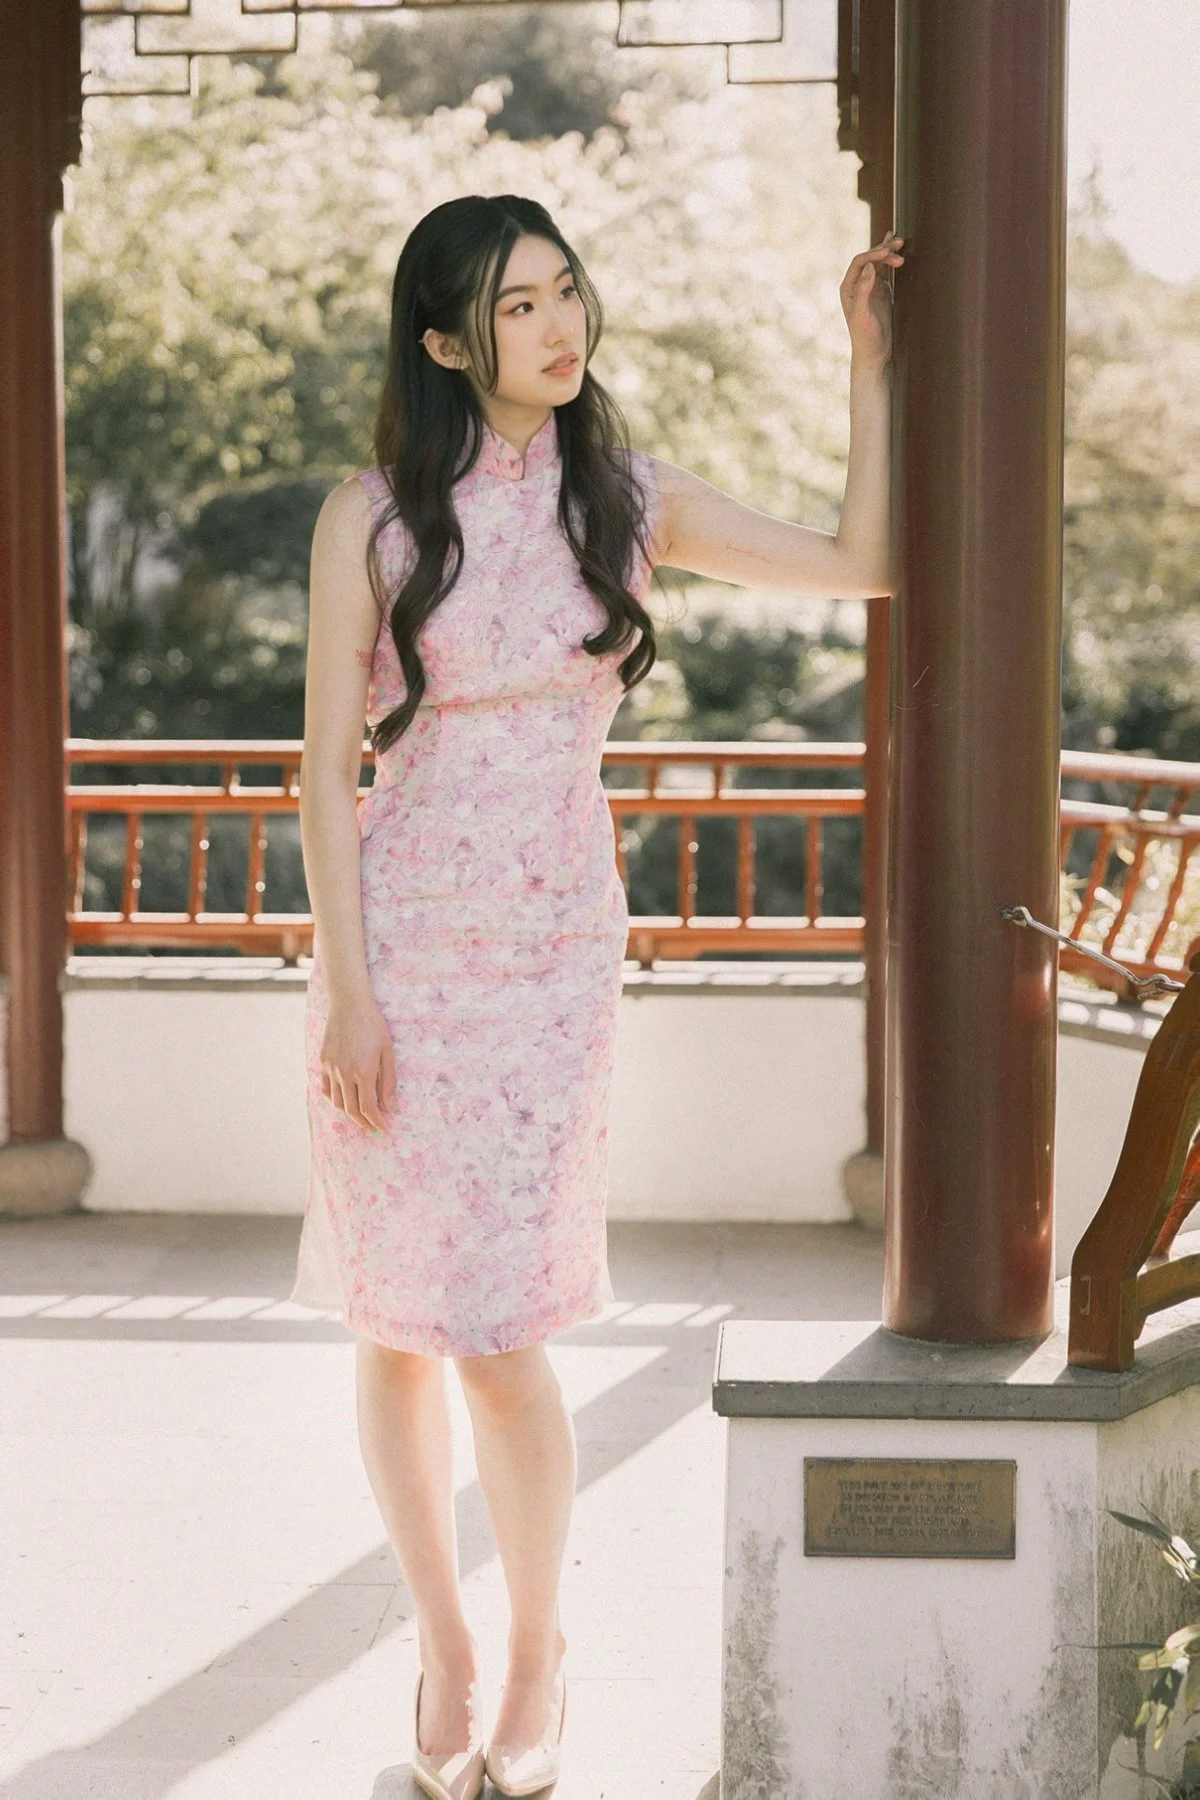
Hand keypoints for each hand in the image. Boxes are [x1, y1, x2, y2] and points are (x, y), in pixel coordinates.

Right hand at [320, 996, 396, 1129]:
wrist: (349, 1005)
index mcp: (363, 1072)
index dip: (375, 1121)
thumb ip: (388, 1081)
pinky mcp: (323, 1062)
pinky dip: (334, 1099)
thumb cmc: (373, 1025)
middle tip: (372, 1127)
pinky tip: (344, 1099)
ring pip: (337, 1102)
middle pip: (351, 1109)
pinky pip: (326, 1088)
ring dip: (348, 1113)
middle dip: (362, 1122)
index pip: (368, 1107)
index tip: (383, 1127)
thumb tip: (390, 1106)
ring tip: (360, 1115)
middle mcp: (344, 1073)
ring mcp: (331, 1068)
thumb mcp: (387, 1051)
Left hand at [839, 230, 904, 368]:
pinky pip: (886, 270)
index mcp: (848, 288)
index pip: (860, 263)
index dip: (874, 254)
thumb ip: (863, 290)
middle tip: (900, 245)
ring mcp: (870, 287)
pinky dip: (891, 260)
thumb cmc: (865, 336)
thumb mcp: (862, 314)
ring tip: (902, 245)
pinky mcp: (881, 291)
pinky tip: (897, 250)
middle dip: (883, 250)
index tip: (889, 252)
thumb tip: (870, 266)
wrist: (874, 353)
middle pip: (870, 259)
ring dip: (889, 253)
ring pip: (878, 262)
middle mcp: (857, 285)